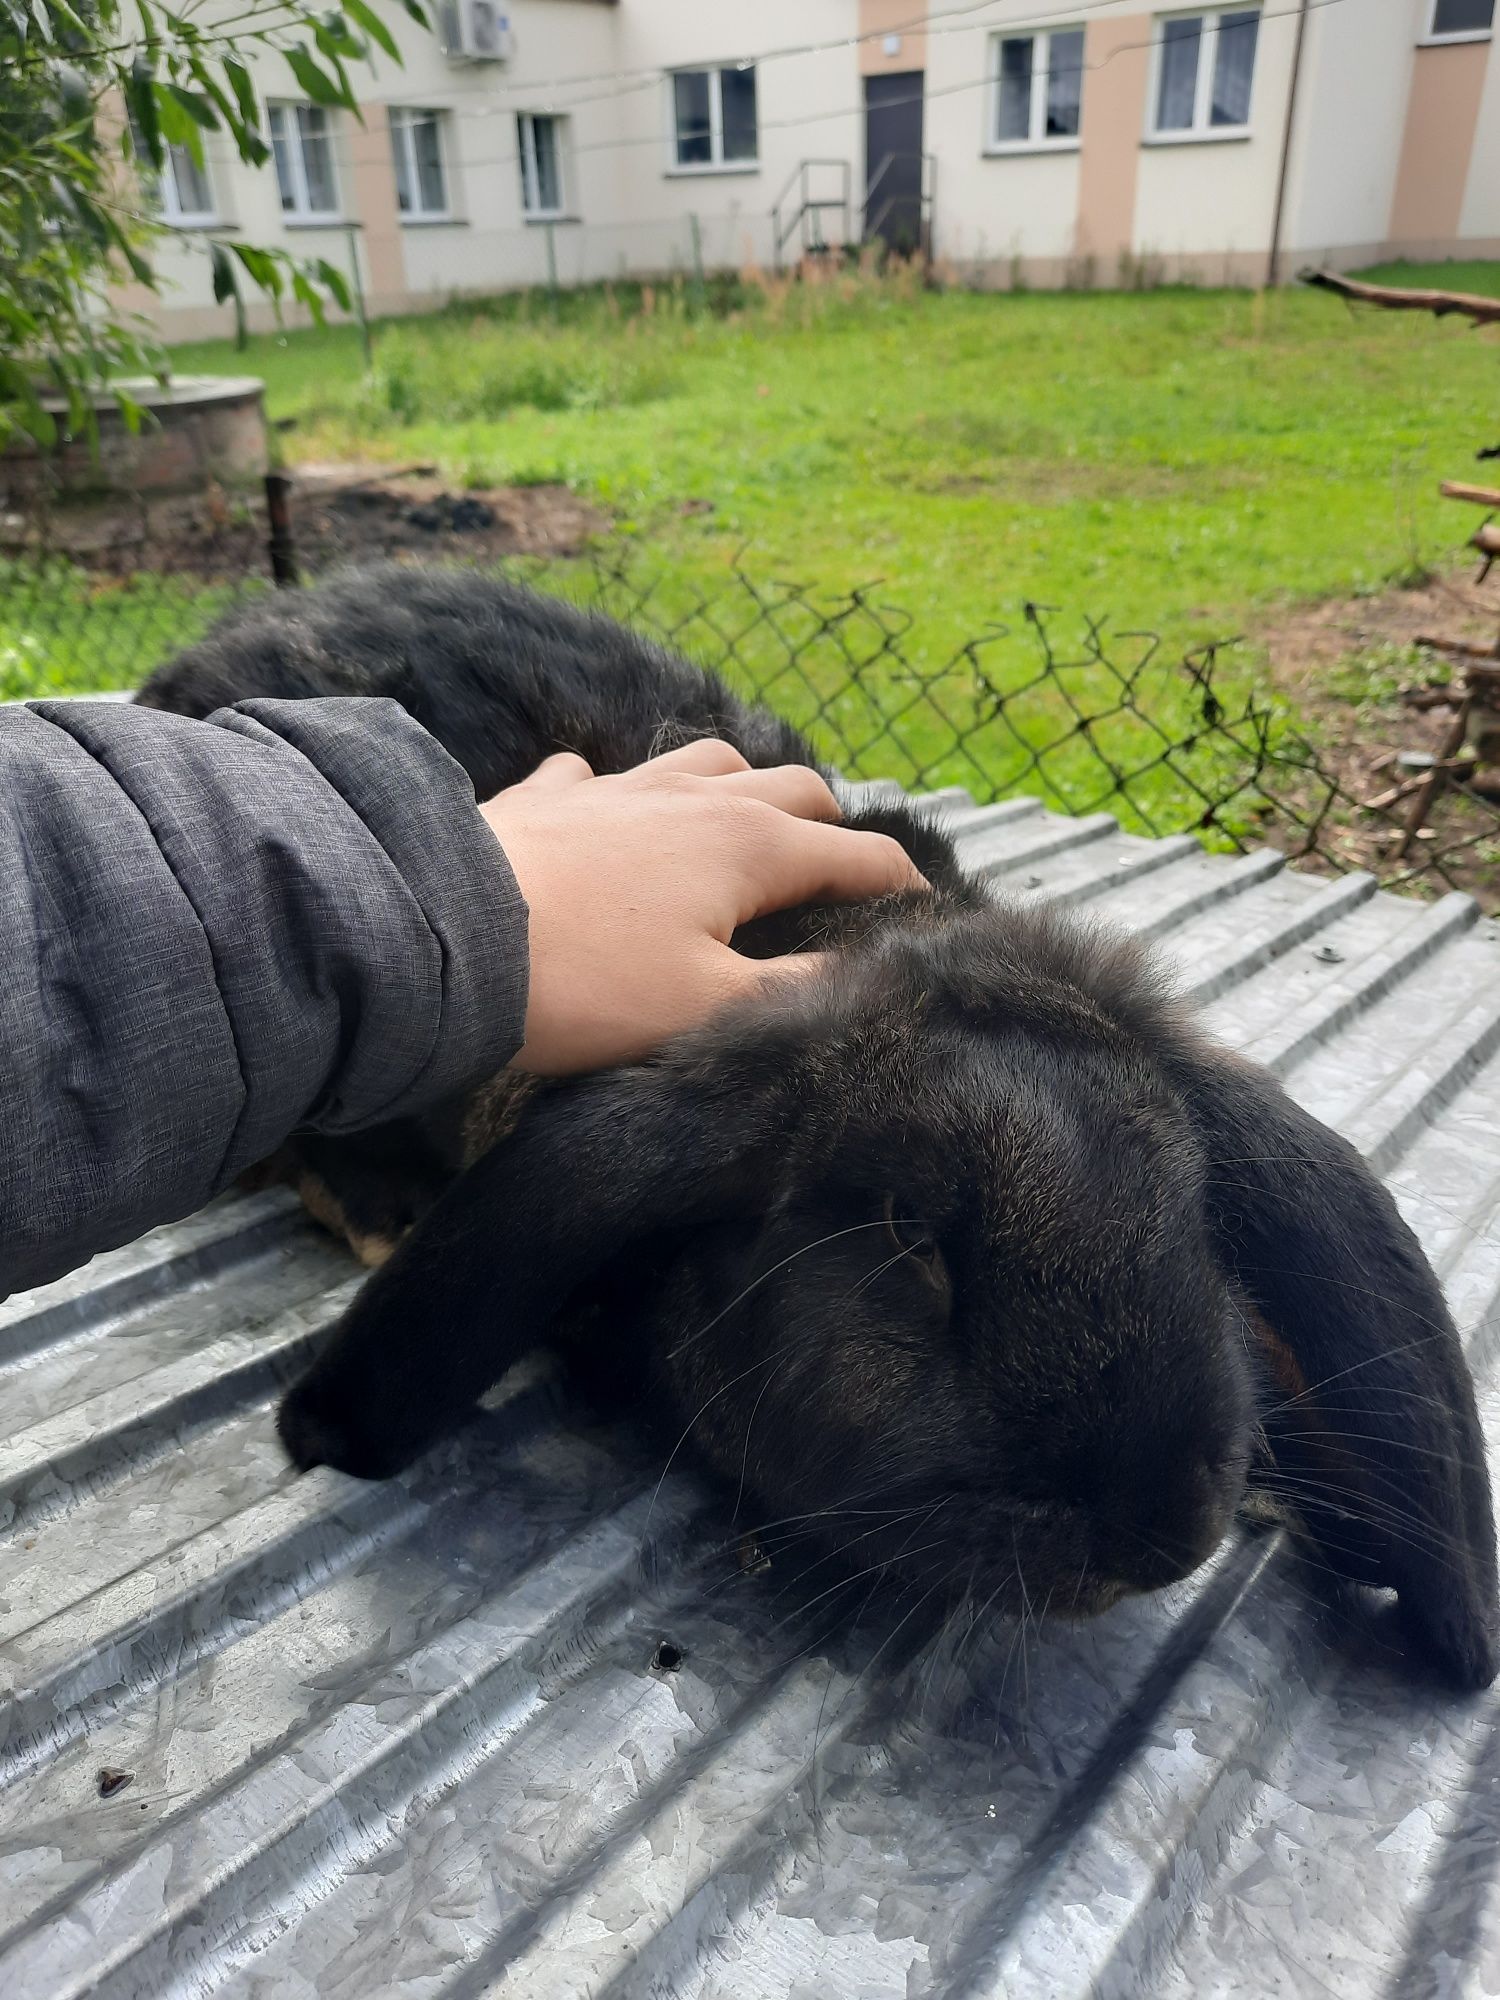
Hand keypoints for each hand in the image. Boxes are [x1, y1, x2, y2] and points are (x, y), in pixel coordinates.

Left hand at [479, 740, 926, 1073]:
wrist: (447, 933)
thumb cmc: (585, 982)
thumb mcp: (705, 1006)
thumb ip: (792, 994)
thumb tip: (859, 979)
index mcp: (748, 847)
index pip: (852, 856)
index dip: (900, 883)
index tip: (926, 907)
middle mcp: (693, 799)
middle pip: (791, 787)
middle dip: (829, 822)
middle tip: (840, 863)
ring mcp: (618, 788)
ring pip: (707, 759)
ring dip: (742, 783)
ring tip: (747, 816)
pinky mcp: (549, 796)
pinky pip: (600, 771)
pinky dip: (623, 787)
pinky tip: (611, 806)